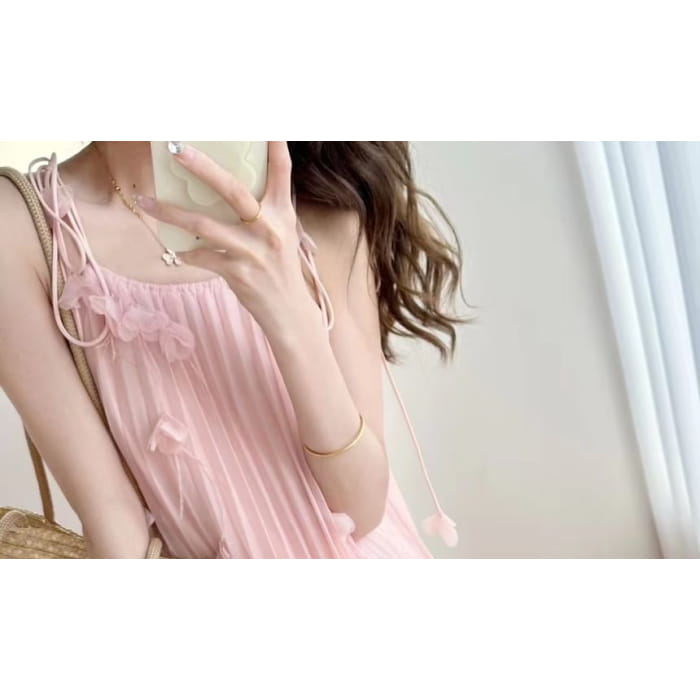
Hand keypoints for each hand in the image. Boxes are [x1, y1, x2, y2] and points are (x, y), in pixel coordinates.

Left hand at [137, 141, 318, 334]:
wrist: (290, 312)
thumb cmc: (281, 269)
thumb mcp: (282, 235)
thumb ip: (263, 211)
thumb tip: (226, 188)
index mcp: (284, 214)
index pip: (282, 171)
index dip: (273, 144)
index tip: (264, 121)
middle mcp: (270, 228)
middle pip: (233, 190)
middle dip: (202, 167)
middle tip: (177, 148)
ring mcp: (253, 251)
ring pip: (205, 225)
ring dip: (170, 212)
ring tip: (146, 201)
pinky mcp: (238, 273)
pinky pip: (202, 257)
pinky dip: (187, 253)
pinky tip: (178, 250)